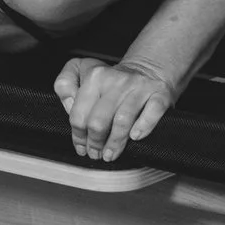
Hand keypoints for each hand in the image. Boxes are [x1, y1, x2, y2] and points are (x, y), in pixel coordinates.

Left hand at [53, 55, 175, 161]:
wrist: (147, 69)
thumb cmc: (112, 79)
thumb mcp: (81, 70)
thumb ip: (65, 85)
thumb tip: (68, 106)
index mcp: (95, 76)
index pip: (79, 113)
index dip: (78, 135)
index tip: (80, 147)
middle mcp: (116, 80)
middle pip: (98, 121)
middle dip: (94, 143)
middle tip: (95, 154)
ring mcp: (139, 87)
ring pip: (122, 121)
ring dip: (114, 144)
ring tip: (110, 155)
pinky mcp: (159, 94)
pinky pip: (151, 113)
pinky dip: (143, 128)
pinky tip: (135, 137)